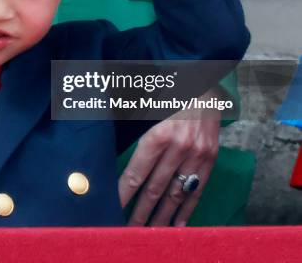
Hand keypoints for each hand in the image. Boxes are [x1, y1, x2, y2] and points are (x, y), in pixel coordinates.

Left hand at [118, 91, 221, 226]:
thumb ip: (128, 127)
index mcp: (159, 134)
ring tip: (150, 232)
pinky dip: (187, 209)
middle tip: (129, 230)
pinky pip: (197, 190)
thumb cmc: (167, 91)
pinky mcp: (211, 159)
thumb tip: (105, 144)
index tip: (114, 208)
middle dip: (141, 211)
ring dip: (163, 216)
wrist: (204, 82)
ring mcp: (198, 155)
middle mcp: (180, 148)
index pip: (137, 173)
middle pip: (156, 188)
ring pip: (176, 193)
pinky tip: (177, 224)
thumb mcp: (143, 104)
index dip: (124, 193)